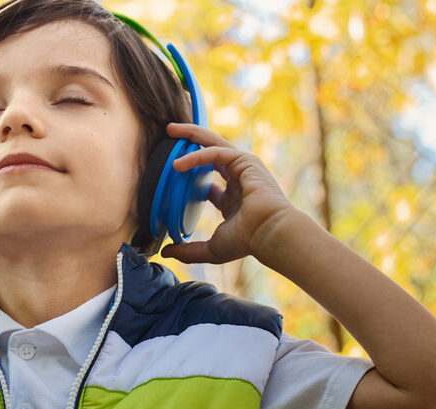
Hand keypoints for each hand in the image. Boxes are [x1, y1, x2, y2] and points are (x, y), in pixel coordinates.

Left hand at [159, 123, 298, 263]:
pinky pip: (216, 152)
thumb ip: (188, 250)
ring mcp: (244, 168)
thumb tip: (166, 252)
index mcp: (233, 199)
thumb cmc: (247, 241)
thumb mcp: (212, 248)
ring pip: (214, 143)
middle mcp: (239, 180)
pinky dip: (197, 155)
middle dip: (191, 142)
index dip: (190, 173)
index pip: (209, 180)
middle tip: (169, 134)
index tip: (171, 171)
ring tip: (171, 130)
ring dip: (192, 134)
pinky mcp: (246, 161)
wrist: (269, 234)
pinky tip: (178, 164)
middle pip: (210, 153)